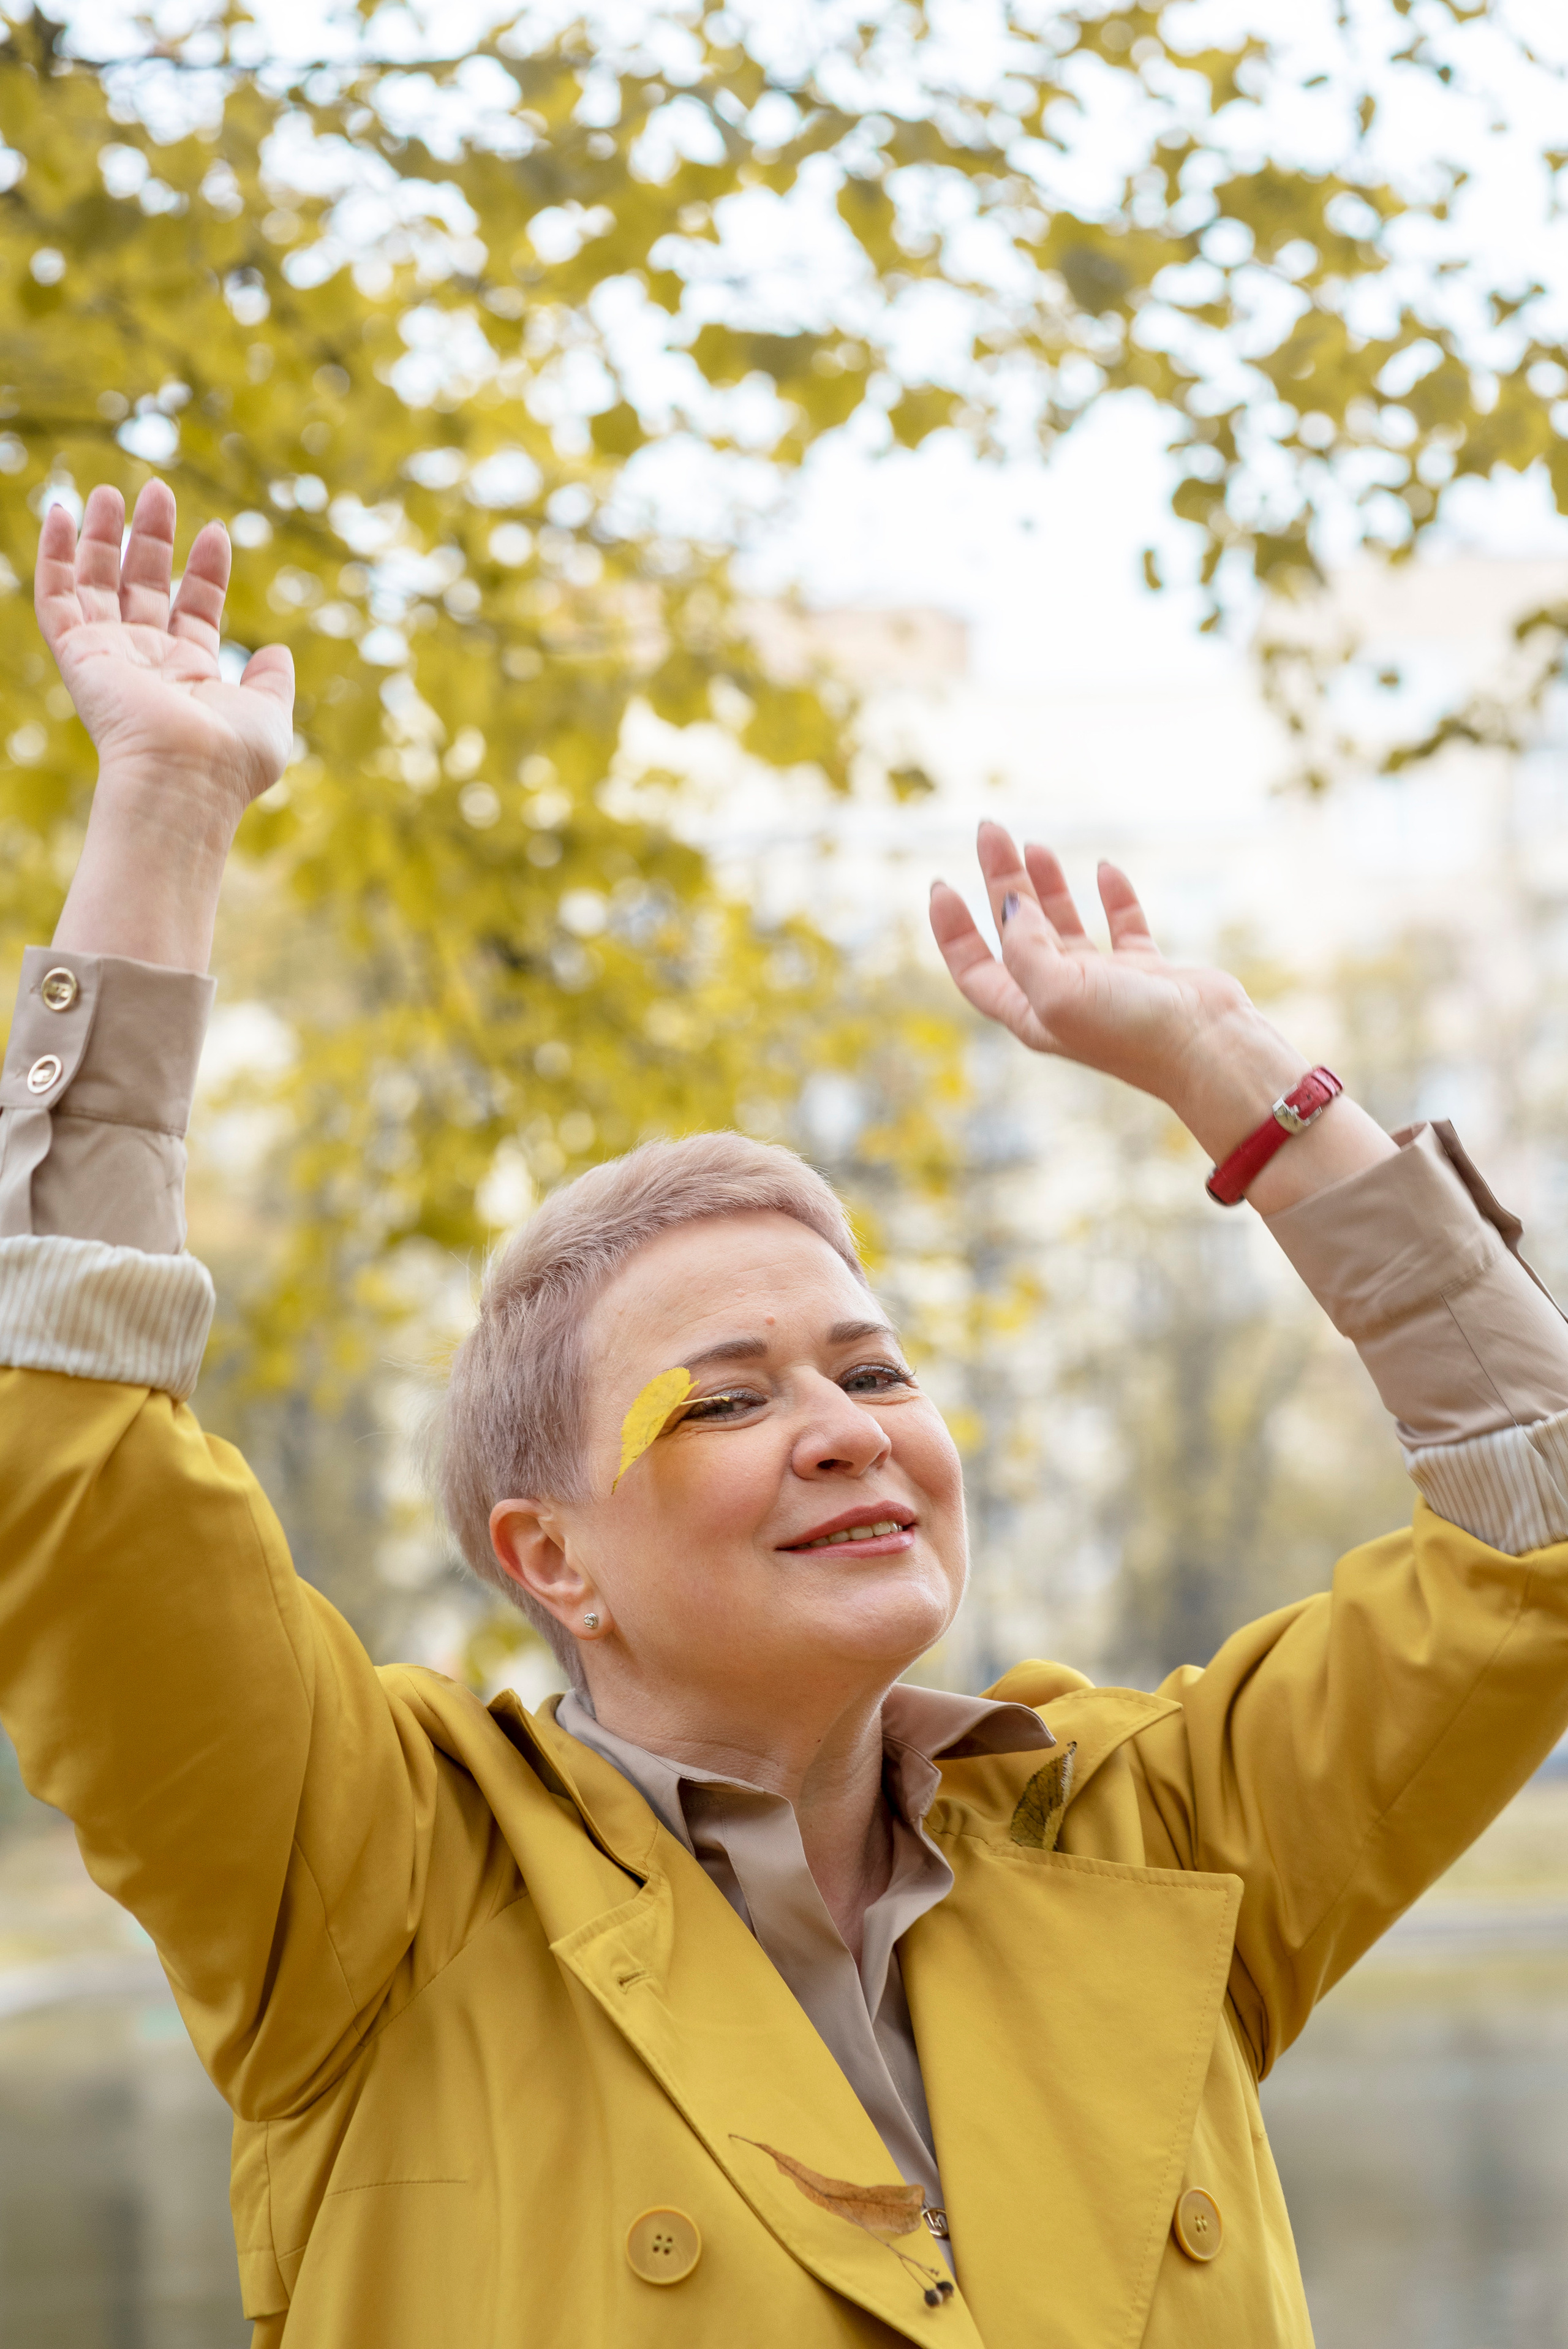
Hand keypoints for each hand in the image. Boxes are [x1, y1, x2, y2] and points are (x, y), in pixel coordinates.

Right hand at [38, 480, 293, 971]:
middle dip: (151, 539)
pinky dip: (55, 555)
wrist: (186, 776)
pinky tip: (61, 513)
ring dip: (101, 537)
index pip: (194, 609)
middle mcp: (148, 662)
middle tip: (158, 491)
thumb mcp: (269, 714)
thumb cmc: (231, 759)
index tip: (215, 532)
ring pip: (97, 584)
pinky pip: (56, 596)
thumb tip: (276, 650)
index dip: (205, 570)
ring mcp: (111, 657)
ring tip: (109, 492)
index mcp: (192, 674)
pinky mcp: (78, 654)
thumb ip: (273, 681)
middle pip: (144, 587)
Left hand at [930, 821, 1394, 1206]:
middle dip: (1001, 881)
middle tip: (992, 830)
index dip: (952, 930)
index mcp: (1031, 1012)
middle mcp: (1062, 997)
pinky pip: (1123, 927)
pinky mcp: (1147, 973)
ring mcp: (1106, 984)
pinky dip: (1113, 897)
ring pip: (1064, 924)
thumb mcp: (1059, 992)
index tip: (941, 884)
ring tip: (1034, 844)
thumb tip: (1009, 905)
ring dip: (1046, 885)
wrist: (1209, 1048)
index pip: (975, 968)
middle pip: (1017, 931)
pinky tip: (1105, 868)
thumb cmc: (1131, 1032)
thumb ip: (1024, 948)